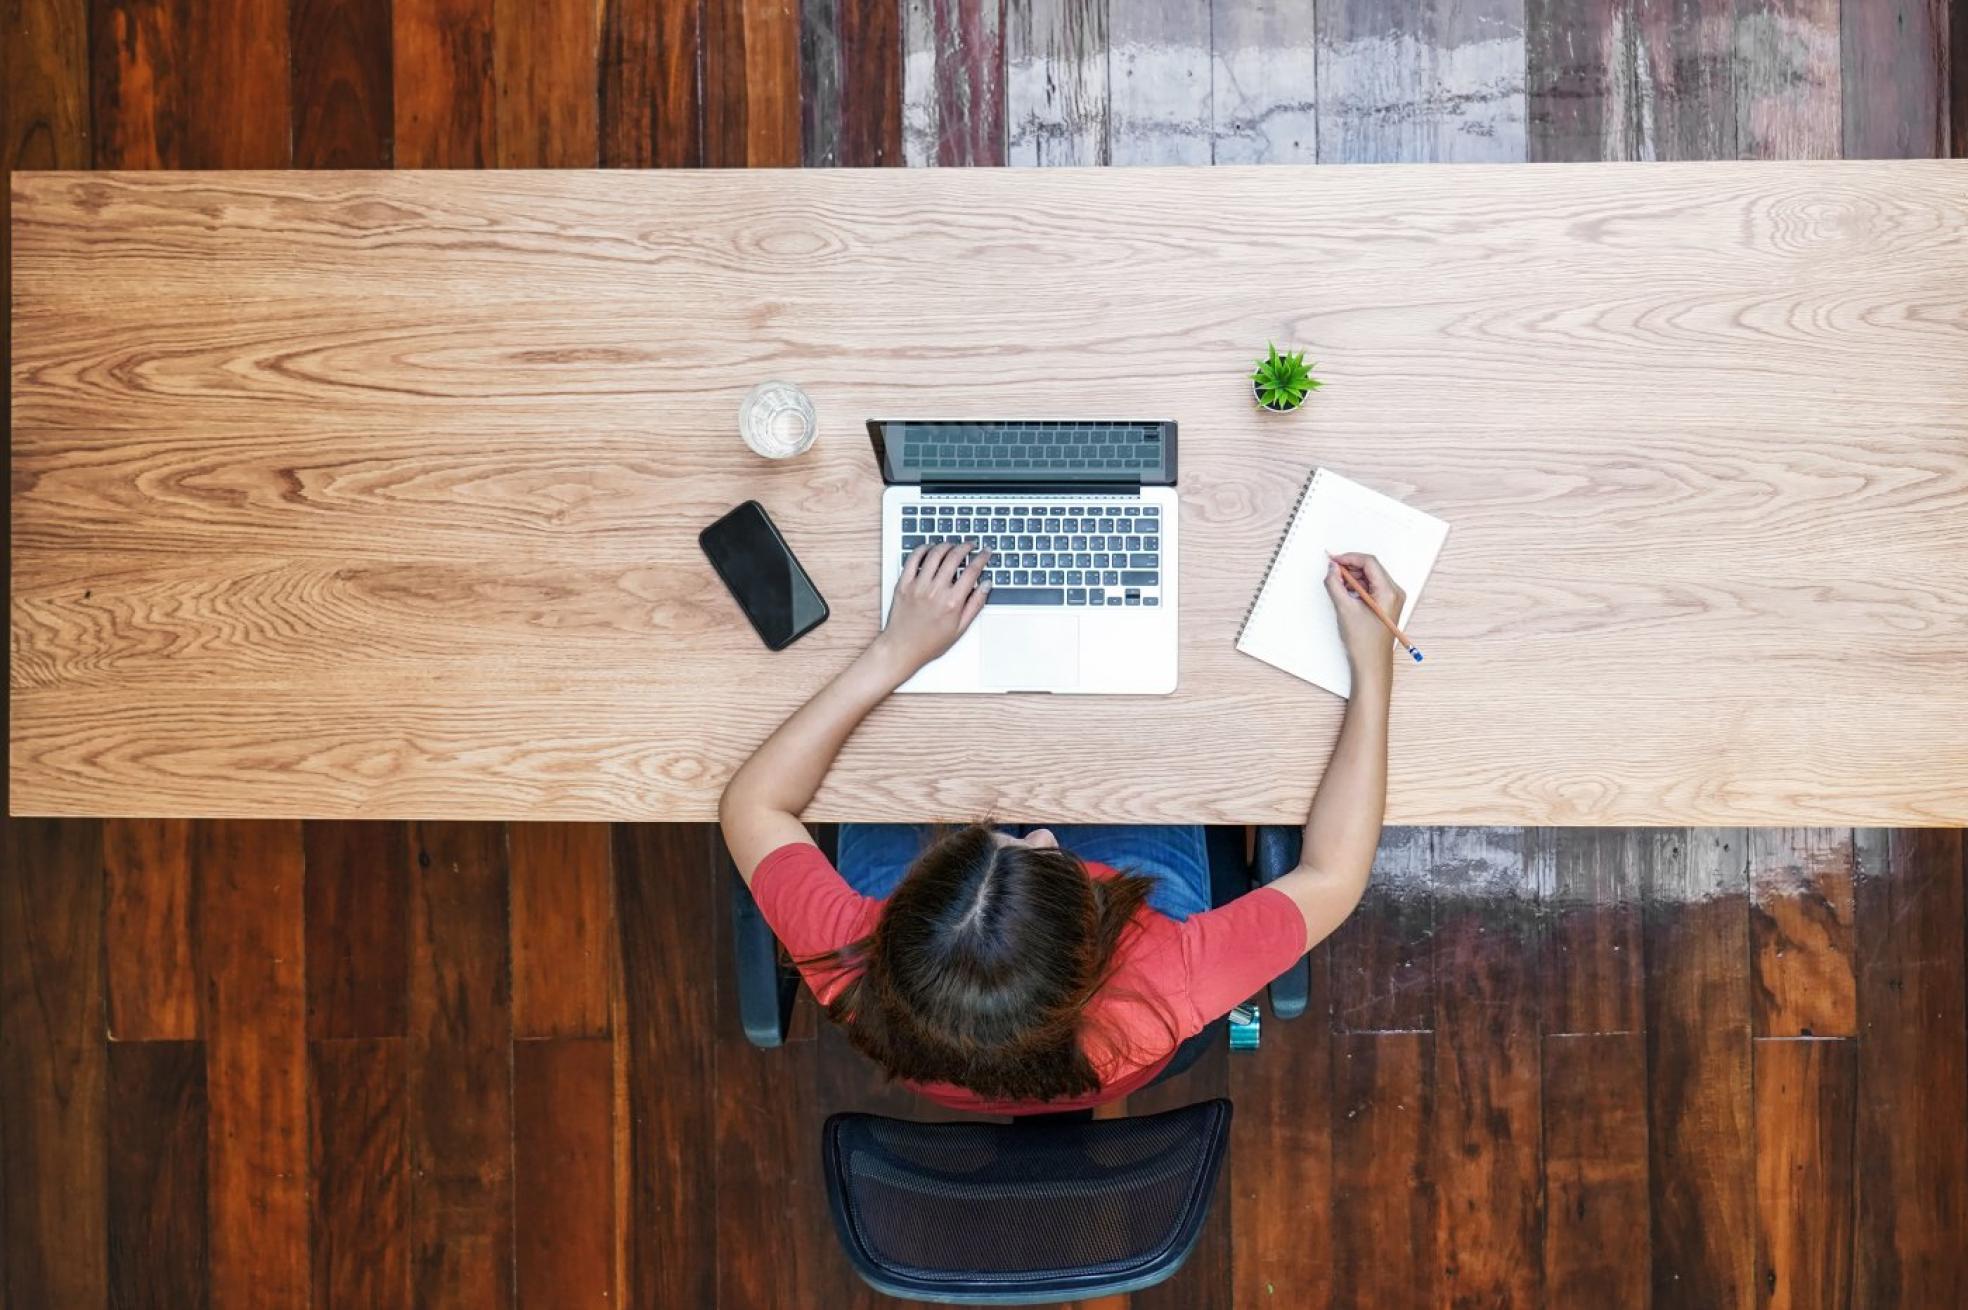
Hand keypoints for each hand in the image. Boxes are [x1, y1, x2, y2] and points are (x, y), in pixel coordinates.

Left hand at [874, 541, 991, 672]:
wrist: (903, 648)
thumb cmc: (930, 642)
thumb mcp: (960, 628)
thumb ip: (975, 604)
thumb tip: (986, 585)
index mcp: (952, 602)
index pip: (972, 571)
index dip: (982, 558)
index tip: (985, 552)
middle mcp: (936, 591)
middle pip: (954, 557)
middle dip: (965, 547)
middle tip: (970, 545)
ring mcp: (918, 586)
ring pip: (934, 554)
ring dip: (946, 545)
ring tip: (951, 545)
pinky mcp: (903, 584)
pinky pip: (913, 559)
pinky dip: (922, 549)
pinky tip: (929, 548)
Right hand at [1325, 553, 1404, 686]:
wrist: (1372, 664)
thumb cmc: (1363, 642)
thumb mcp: (1345, 609)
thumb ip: (1335, 584)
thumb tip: (1332, 569)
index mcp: (1388, 592)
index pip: (1369, 563)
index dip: (1349, 558)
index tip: (1333, 560)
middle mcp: (1394, 592)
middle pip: (1371, 568)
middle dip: (1350, 567)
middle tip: (1332, 571)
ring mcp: (1392, 598)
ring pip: (1371, 577)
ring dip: (1353, 577)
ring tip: (1338, 585)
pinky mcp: (1387, 604)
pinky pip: (1372, 587)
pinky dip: (1358, 586)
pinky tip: (1346, 593)